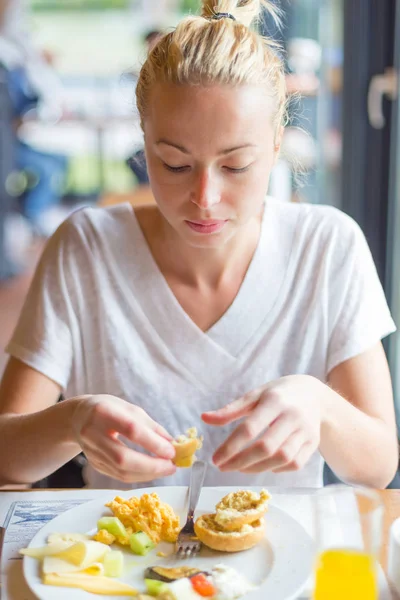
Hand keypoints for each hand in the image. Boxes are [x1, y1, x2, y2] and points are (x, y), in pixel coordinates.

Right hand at [70, 395, 175, 482]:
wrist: (78, 417)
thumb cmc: (107, 409)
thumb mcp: (129, 408)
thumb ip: (150, 426)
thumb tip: (170, 443)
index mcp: (103, 412)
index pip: (131, 430)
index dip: (153, 443)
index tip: (171, 451)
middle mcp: (93, 433)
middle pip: (122, 458)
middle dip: (151, 466)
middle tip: (171, 466)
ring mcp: (91, 452)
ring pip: (120, 471)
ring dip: (147, 474)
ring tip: (166, 469)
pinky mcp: (94, 464)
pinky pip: (118, 476)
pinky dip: (138, 476)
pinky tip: (152, 472)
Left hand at [202, 375, 323, 473]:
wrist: (314, 395)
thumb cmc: (278, 394)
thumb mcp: (255, 395)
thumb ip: (230, 409)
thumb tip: (204, 418)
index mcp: (274, 401)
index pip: (250, 428)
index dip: (231, 446)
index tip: (215, 459)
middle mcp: (292, 416)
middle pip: (266, 446)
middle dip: (241, 461)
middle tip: (223, 467)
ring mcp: (305, 431)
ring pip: (282, 458)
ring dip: (257, 468)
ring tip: (239, 468)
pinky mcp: (313, 443)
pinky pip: (294, 464)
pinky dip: (276, 469)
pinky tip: (262, 465)